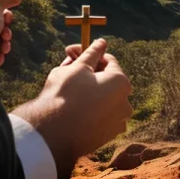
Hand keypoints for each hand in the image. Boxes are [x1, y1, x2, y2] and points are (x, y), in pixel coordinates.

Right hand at [11, 39, 131, 178]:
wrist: (55, 132)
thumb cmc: (66, 94)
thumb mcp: (78, 67)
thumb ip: (92, 53)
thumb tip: (102, 42)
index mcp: (121, 83)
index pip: (108, 60)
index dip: (88, 53)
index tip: (71, 53)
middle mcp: (125, 103)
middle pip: (105, 79)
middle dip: (86, 70)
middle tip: (65, 64)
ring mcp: (116, 122)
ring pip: (101, 96)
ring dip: (86, 87)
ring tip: (63, 83)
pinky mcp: (106, 136)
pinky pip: (98, 113)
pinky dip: (88, 105)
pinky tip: (70, 103)